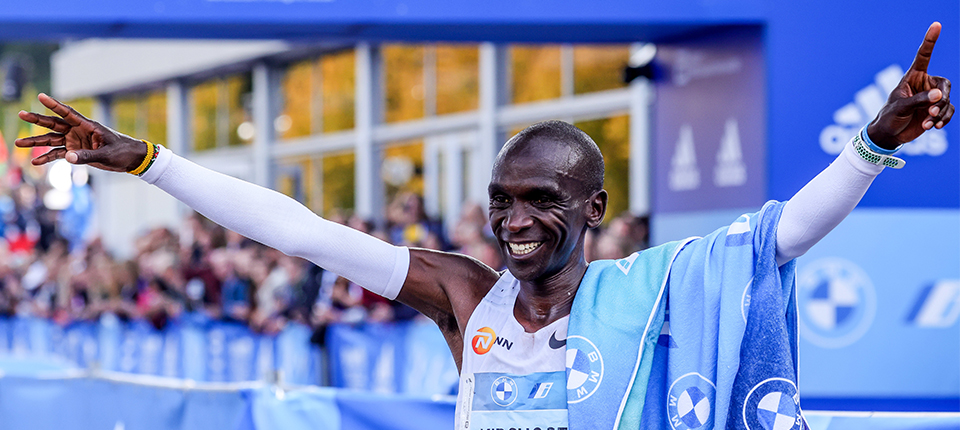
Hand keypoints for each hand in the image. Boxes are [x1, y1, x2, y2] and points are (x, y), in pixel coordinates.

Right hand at [15, 93, 147, 171]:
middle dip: (37, 120)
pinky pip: (59, 154)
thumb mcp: (106, 154)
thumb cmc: (122, 152)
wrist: (131, 159)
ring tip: (19, 143)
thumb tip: (68, 157)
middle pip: (54, 124)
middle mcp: (78, 131)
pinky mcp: (76, 152)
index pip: (68, 113)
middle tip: (21, 114)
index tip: (41, 96)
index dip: (54, 105)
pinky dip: (48, 158)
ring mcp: (75, 141)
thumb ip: (86, 156)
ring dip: (36, 142)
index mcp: (88, 126)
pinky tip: (35, 163)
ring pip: (52, 140)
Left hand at [867, 22, 953, 148]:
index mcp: (913, 77)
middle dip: (941, 99)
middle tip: (931, 112)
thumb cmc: (889, 117)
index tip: (936, 25)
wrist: (889, 135)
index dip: (930, 41)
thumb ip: (919, 100)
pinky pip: (949, 110)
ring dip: (940, 112)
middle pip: (944, 84)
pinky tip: (935, 127)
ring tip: (929, 123)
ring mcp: (931, 97)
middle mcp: (924, 84)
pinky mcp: (936, 110)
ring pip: (947, 99)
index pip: (923, 56)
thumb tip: (939, 94)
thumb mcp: (901, 107)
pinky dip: (944, 119)